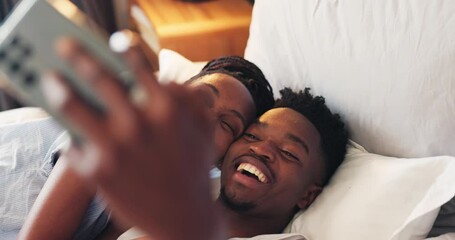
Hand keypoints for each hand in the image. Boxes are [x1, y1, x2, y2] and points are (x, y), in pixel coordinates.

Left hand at [42, 31, 222, 239]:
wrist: (184, 219)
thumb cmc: (194, 169)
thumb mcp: (204, 131)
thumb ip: (188, 100)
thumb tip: (161, 80)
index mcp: (167, 109)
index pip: (139, 67)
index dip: (124, 49)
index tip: (113, 40)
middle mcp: (138, 123)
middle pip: (99, 77)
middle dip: (78, 56)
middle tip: (65, 47)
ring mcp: (115, 147)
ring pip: (73, 106)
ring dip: (59, 89)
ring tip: (51, 81)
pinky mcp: (97, 172)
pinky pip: (73, 145)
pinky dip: (71, 137)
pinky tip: (72, 135)